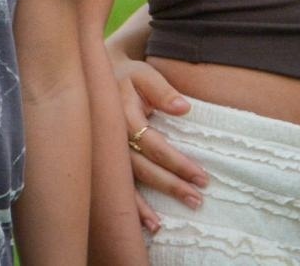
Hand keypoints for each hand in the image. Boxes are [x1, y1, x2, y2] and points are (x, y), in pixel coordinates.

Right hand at [113, 57, 207, 230]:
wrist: (97, 78)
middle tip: (196, 200)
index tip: (202, 177)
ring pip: (125, 182)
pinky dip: (127, 205)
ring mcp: (105, 152)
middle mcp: (111, 138)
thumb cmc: (126, 76)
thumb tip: (184, 108)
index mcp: (121, 115)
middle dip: (169, 185)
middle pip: (142, 167)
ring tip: (160, 226)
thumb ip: (162, 90)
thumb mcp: (143, 74)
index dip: (177, 162)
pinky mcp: (104, 160)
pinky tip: (139, 224)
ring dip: (142, 206)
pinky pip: (114, 186)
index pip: (153, 144)